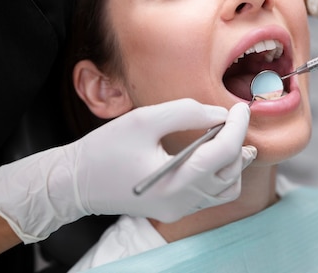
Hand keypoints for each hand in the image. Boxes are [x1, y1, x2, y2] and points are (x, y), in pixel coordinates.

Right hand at [0, 99, 253, 242]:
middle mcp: (181, 203)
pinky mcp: (173, 210)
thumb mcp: (143, 120)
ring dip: (232, 162)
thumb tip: (219, 114)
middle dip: (237, 142)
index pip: (223, 153)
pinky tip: (213, 154)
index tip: (243, 107)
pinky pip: (210, 196)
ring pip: (225, 189)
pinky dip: (219, 174)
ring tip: (228, 136)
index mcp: (175, 183)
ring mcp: (178, 210)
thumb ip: (186, 113)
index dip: (238, 127)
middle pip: (230, 173)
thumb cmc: (104, 149)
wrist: (74, 183)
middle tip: (233, 118)